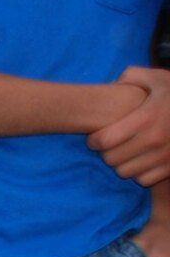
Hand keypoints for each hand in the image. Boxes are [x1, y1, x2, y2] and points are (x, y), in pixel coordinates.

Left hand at [90, 67, 169, 186]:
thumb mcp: (157, 78)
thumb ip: (131, 76)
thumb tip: (111, 86)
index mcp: (148, 117)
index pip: (105, 140)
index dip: (94, 140)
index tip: (95, 137)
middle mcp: (156, 139)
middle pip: (111, 159)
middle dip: (106, 152)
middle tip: (109, 145)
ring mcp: (166, 155)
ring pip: (125, 172)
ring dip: (120, 164)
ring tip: (123, 152)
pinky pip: (143, 180)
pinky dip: (138, 173)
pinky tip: (139, 160)